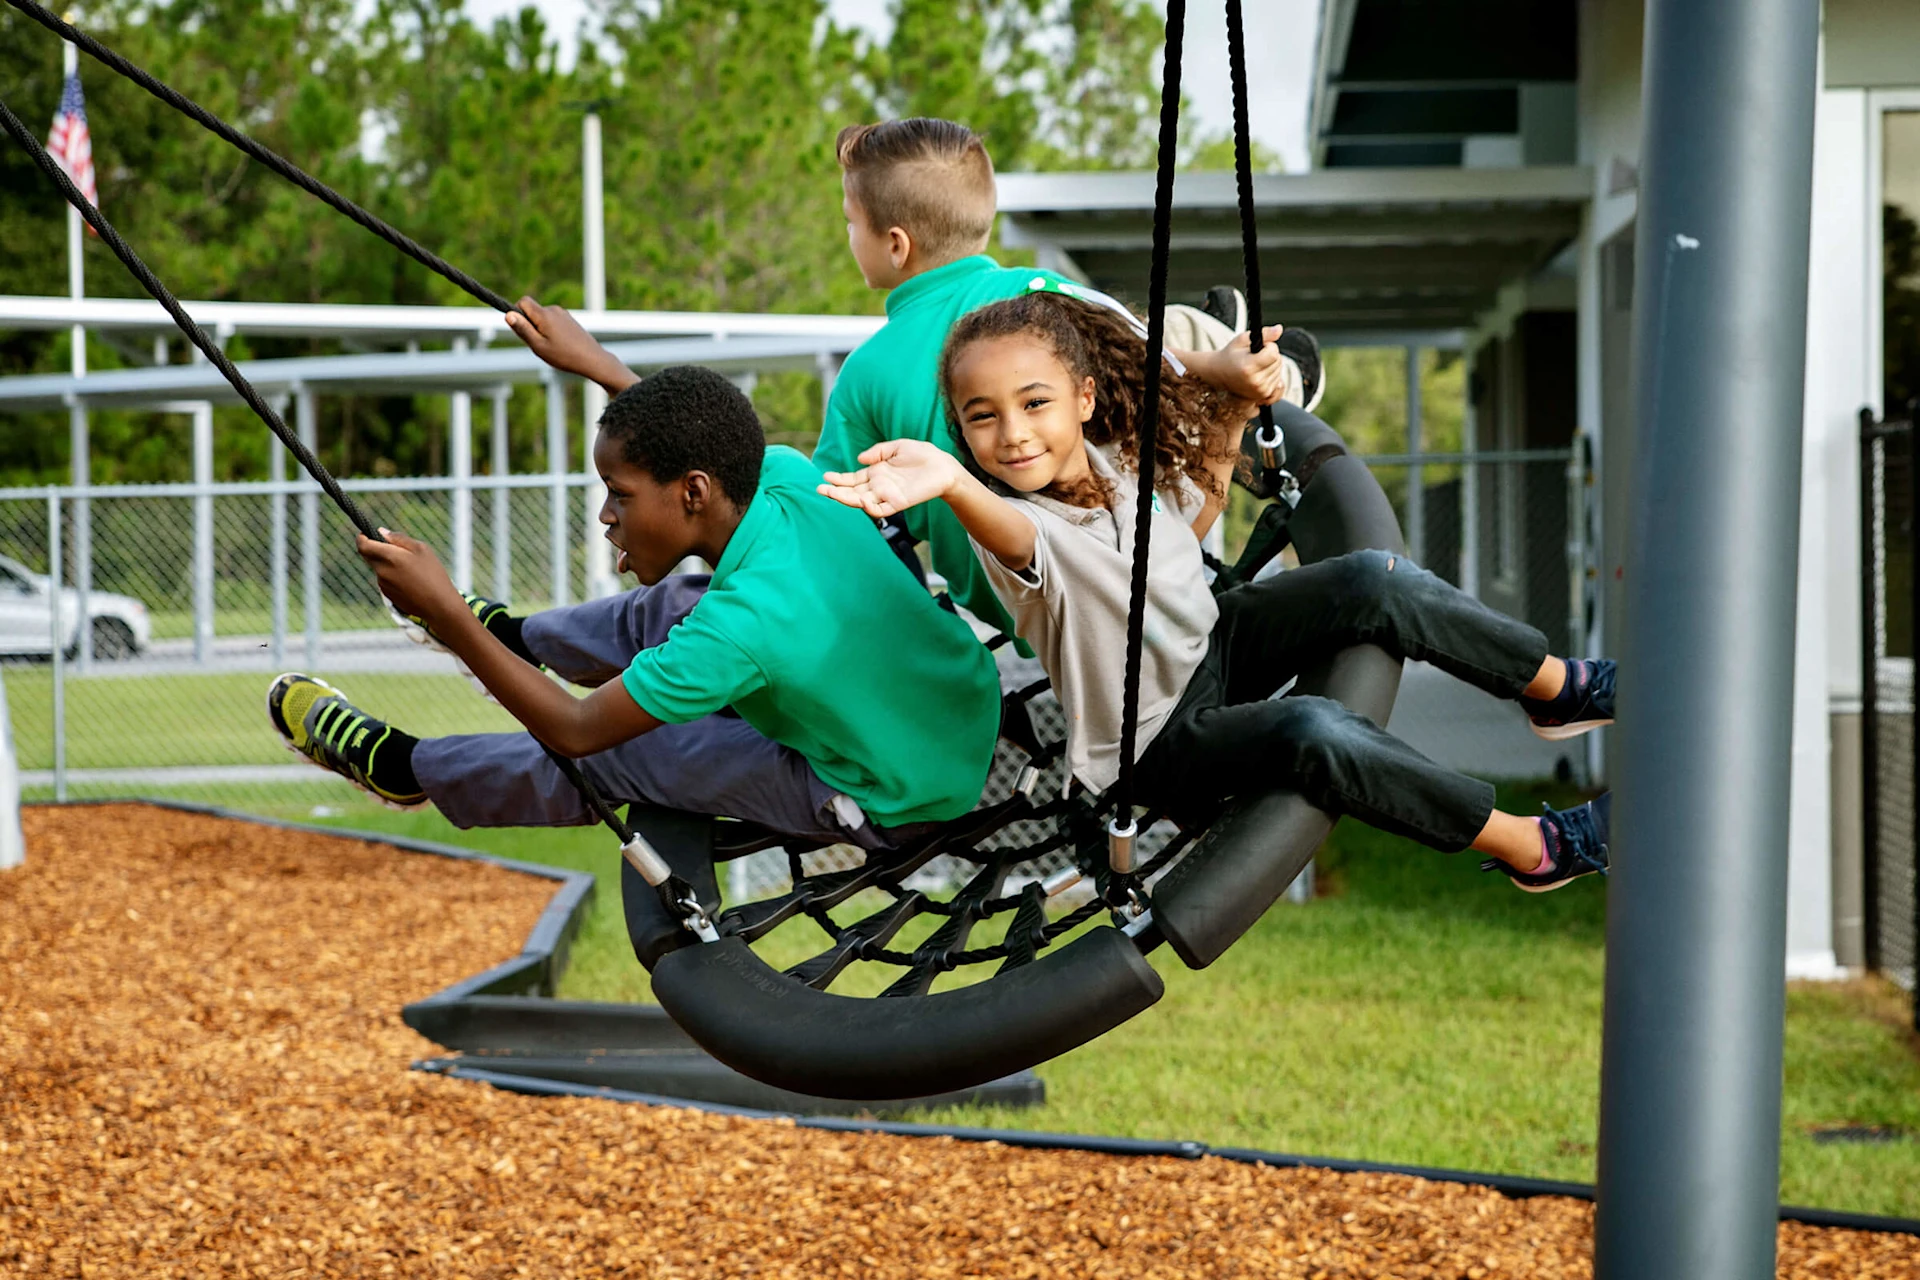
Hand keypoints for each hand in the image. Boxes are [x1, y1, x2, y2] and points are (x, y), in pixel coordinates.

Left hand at [356, 529, 462, 626]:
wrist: (438, 605)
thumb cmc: (433, 574)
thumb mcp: (421, 549)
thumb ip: (399, 538)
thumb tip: (381, 532)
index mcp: (389, 557)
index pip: (363, 545)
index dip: (361, 537)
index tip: (366, 533)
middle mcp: (382, 571)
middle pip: (369, 556)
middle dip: (376, 549)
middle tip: (395, 549)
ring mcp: (383, 584)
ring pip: (379, 568)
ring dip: (387, 564)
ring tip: (411, 568)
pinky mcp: (388, 595)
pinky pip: (385, 580)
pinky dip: (393, 576)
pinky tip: (411, 581)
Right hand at [504, 297, 636, 392]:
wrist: (592, 359)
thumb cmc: (564, 355)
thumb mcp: (538, 346)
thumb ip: (522, 329)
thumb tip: (508, 314)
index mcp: (545, 314)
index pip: (523, 301)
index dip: (517, 313)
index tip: (522, 329)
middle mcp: (554, 310)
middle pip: (532, 310)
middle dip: (529, 324)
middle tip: (538, 343)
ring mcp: (563, 314)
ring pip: (542, 317)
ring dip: (540, 329)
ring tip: (551, 346)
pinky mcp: (569, 320)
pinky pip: (553, 321)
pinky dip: (551, 330)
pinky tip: (560, 345)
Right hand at [818, 439, 962, 517]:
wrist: (944, 467)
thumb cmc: (923, 455)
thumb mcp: (897, 447)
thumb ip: (878, 451)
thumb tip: (860, 459)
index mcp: (876, 473)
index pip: (853, 479)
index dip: (839, 479)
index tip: (826, 476)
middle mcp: (879, 486)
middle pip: (852, 492)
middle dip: (836, 491)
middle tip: (820, 489)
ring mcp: (887, 496)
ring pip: (861, 501)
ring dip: (846, 499)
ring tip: (832, 494)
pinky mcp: (898, 503)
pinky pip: (881, 510)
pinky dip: (870, 508)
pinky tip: (860, 501)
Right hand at [1197, 324, 1286, 405]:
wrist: (1220, 374)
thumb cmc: (1230, 355)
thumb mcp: (1242, 340)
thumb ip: (1264, 334)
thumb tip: (1279, 329)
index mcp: (1248, 367)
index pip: (1274, 353)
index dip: (1269, 346)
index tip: (1260, 347)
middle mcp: (1255, 381)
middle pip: (1278, 362)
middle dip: (1271, 356)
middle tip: (1255, 357)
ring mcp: (1260, 390)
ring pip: (1279, 372)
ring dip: (1271, 366)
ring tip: (1256, 366)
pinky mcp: (1263, 395)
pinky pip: (1279, 383)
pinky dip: (1273, 377)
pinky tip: (1262, 375)